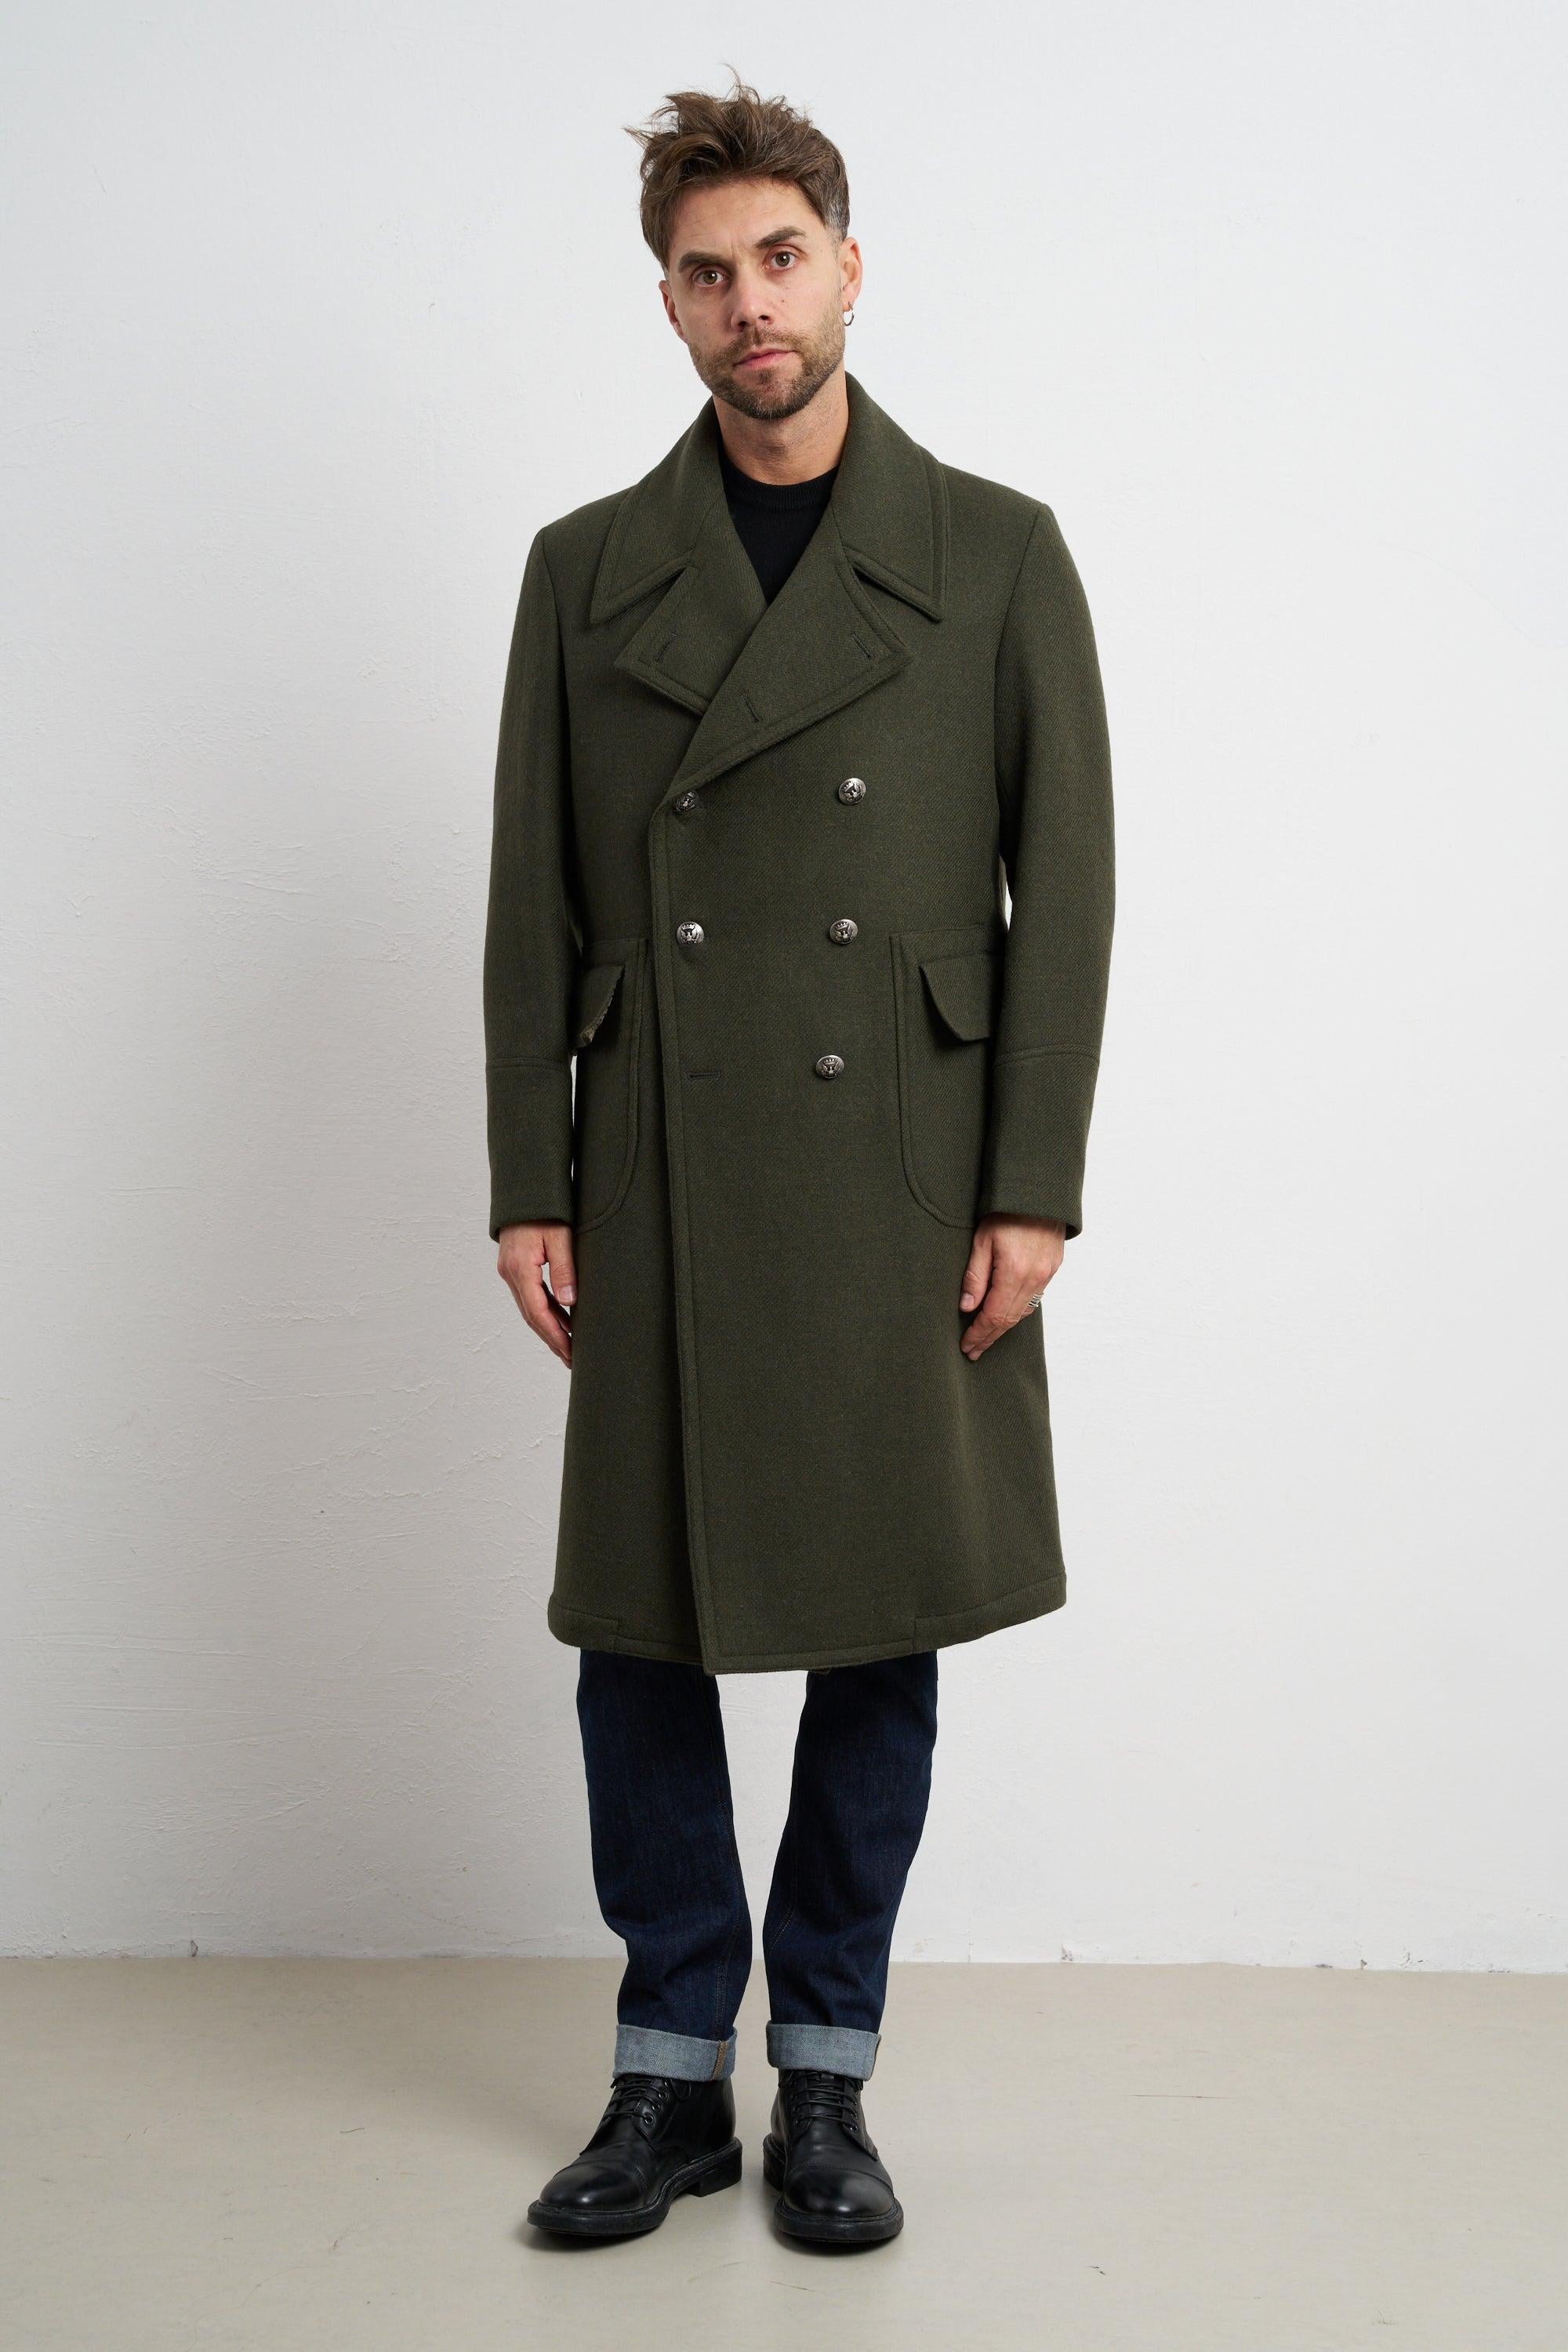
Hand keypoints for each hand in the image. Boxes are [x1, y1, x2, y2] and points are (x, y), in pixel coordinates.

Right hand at [497, 1221, 574, 1366]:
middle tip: (570, 1359)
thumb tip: (569, 1302)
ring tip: (567, 1347)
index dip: (554, 1335)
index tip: (569, 1351)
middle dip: (551, 1339)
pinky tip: (561, 1320)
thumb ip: (564, 1269)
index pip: (537, 1312)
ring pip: (529, 1308)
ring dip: (548, 1328)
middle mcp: (510, 1273)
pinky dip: (545, 1311)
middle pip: (531, 1316)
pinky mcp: (515, 1267)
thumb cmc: (544, 1209)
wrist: (523, 1189)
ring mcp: (510, 1270)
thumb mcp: (560, 1236)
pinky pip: (530, 1296)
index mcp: (520, 1268)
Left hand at [958, 1214, 1064, 1359]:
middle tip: (973, 1351)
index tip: (966, 1346)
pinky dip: (1019, 1312)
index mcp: (1014, 1273)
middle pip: (1009, 1320)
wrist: (1040, 1191)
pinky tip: (1007, 1317)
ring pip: (1023, 1312)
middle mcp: (1034, 1278)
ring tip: (986, 1339)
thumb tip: (967, 1307)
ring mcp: (1046, 1274)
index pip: (994, 1316)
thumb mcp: (982, 1239)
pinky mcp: (1052, 1268)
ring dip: (1004, 1328)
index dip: (979, 1334)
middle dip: (989, 1337)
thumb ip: (975, 1276)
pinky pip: (1035, 1299)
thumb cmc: (1007, 1211)